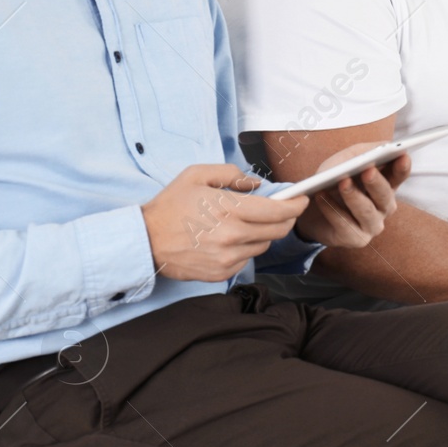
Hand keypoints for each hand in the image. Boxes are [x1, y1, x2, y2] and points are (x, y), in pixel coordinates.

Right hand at [143, 164, 304, 281]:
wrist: (145, 241)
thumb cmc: (170, 206)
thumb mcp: (196, 175)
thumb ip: (231, 174)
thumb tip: (256, 184)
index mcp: (228, 210)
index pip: (278, 211)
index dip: (296, 206)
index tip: (301, 200)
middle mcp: (232, 236)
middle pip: (278, 230)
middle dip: (285, 219)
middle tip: (282, 210)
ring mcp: (228, 258)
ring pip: (264, 245)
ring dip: (263, 233)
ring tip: (245, 223)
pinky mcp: (222, 273)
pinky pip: (247, 259)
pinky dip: (246, 248)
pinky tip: (230, 239)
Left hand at [293, 145, 412, 247]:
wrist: (310, 210)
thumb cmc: (332, 182)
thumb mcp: (345, 161)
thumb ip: (364, 152)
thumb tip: (384, 145)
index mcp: (385, 186)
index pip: (399, 176)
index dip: (402, 167)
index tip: (403, 156)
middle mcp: (383, 207)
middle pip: (385, 196)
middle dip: (377, 182)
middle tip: (368, 170)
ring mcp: (372, 225)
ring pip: (366, 211)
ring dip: (354, 196)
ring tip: (342, 182)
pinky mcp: (356, 239)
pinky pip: (345, 224)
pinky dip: (332, 209)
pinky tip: (322, 197)